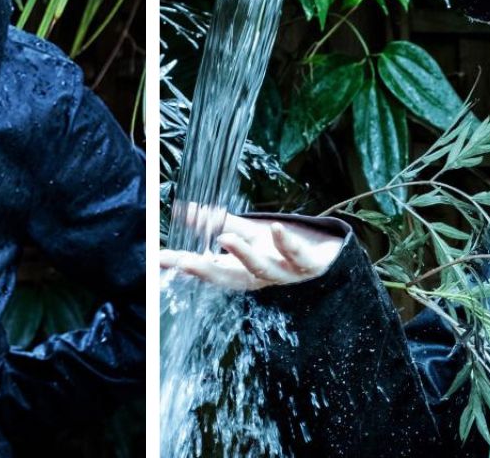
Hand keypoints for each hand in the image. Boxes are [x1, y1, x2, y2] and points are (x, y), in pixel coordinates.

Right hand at [159, 214, 342, 290]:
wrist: (329, 258)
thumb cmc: (282, 248)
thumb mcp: (249, 234)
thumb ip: (218, 223)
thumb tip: (183, 211)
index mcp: (244, 272)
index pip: (209, 270)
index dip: (184, 264)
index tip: (160, 259)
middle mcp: (262, 277)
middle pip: (230, 278)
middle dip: (206, 270)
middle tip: (183, 261)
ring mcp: (285, 273)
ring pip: (262, 270)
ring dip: (243, 256)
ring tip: (225, 239)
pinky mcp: (309, 264)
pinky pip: (298, 255)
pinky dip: (287, 243)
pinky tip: (277, 228)